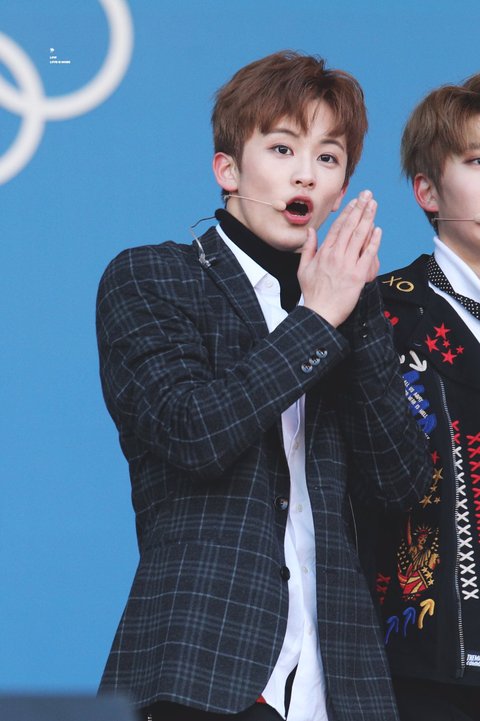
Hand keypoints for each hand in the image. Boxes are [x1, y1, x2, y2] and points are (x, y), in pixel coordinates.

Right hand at [298, 190, 380, 326]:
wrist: (320, 313)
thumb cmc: (312, 293)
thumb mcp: (303, 269)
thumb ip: (308, 248)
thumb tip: (312, 231)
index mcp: (324, 253)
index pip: (338, 227)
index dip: (348, 212)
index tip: (355, 201)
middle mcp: (336, 255)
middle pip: (350, 227)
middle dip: (360, 208)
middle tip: (368, 195)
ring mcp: (347, 264)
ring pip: (359, 236)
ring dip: (368, 218)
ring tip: (374, 205)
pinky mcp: (358, 275)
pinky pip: (368, 254)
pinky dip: (374, 241)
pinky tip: (378, 229)